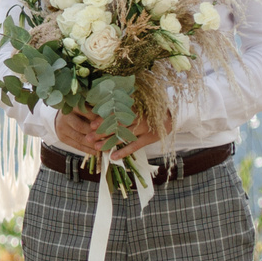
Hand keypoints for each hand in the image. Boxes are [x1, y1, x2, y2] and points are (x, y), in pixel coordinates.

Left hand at [56, 102, 171, 160]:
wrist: (172, 114)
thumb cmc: (149, 109)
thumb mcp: (138, 103)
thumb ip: (123, 104)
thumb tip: (103, 105)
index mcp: (134, 107)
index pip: (116, 113)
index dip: (104, 119)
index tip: (92, 124)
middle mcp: (139, 117)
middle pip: (118, 125)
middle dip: (102, 132)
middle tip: (89, 137)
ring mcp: (145, 128)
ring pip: (124, 136)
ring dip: (110, 142)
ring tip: (97, 148)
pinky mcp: (150, 138)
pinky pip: (135, 146)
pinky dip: (124, 152)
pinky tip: (113, 157)